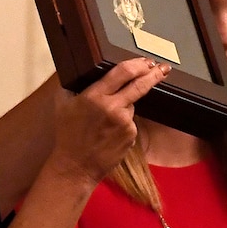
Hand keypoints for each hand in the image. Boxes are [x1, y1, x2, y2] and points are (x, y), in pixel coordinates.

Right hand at [50, 58, 169, 185]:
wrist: (76, 166)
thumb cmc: (67, 135)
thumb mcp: (63, 104)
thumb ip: (74, 86)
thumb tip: (84, 71)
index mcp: (95, 96)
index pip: (123, 72)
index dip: (138, 64)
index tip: (147, 61)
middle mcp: (113, 108)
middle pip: (140, 85)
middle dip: (154, 74)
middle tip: (163, 68)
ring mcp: (125, 123)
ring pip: (131, 106)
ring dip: (124, 107)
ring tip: (104, 122)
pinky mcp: (131, 136)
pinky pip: (130, 122)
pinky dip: (123, 123)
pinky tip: (109, 133)